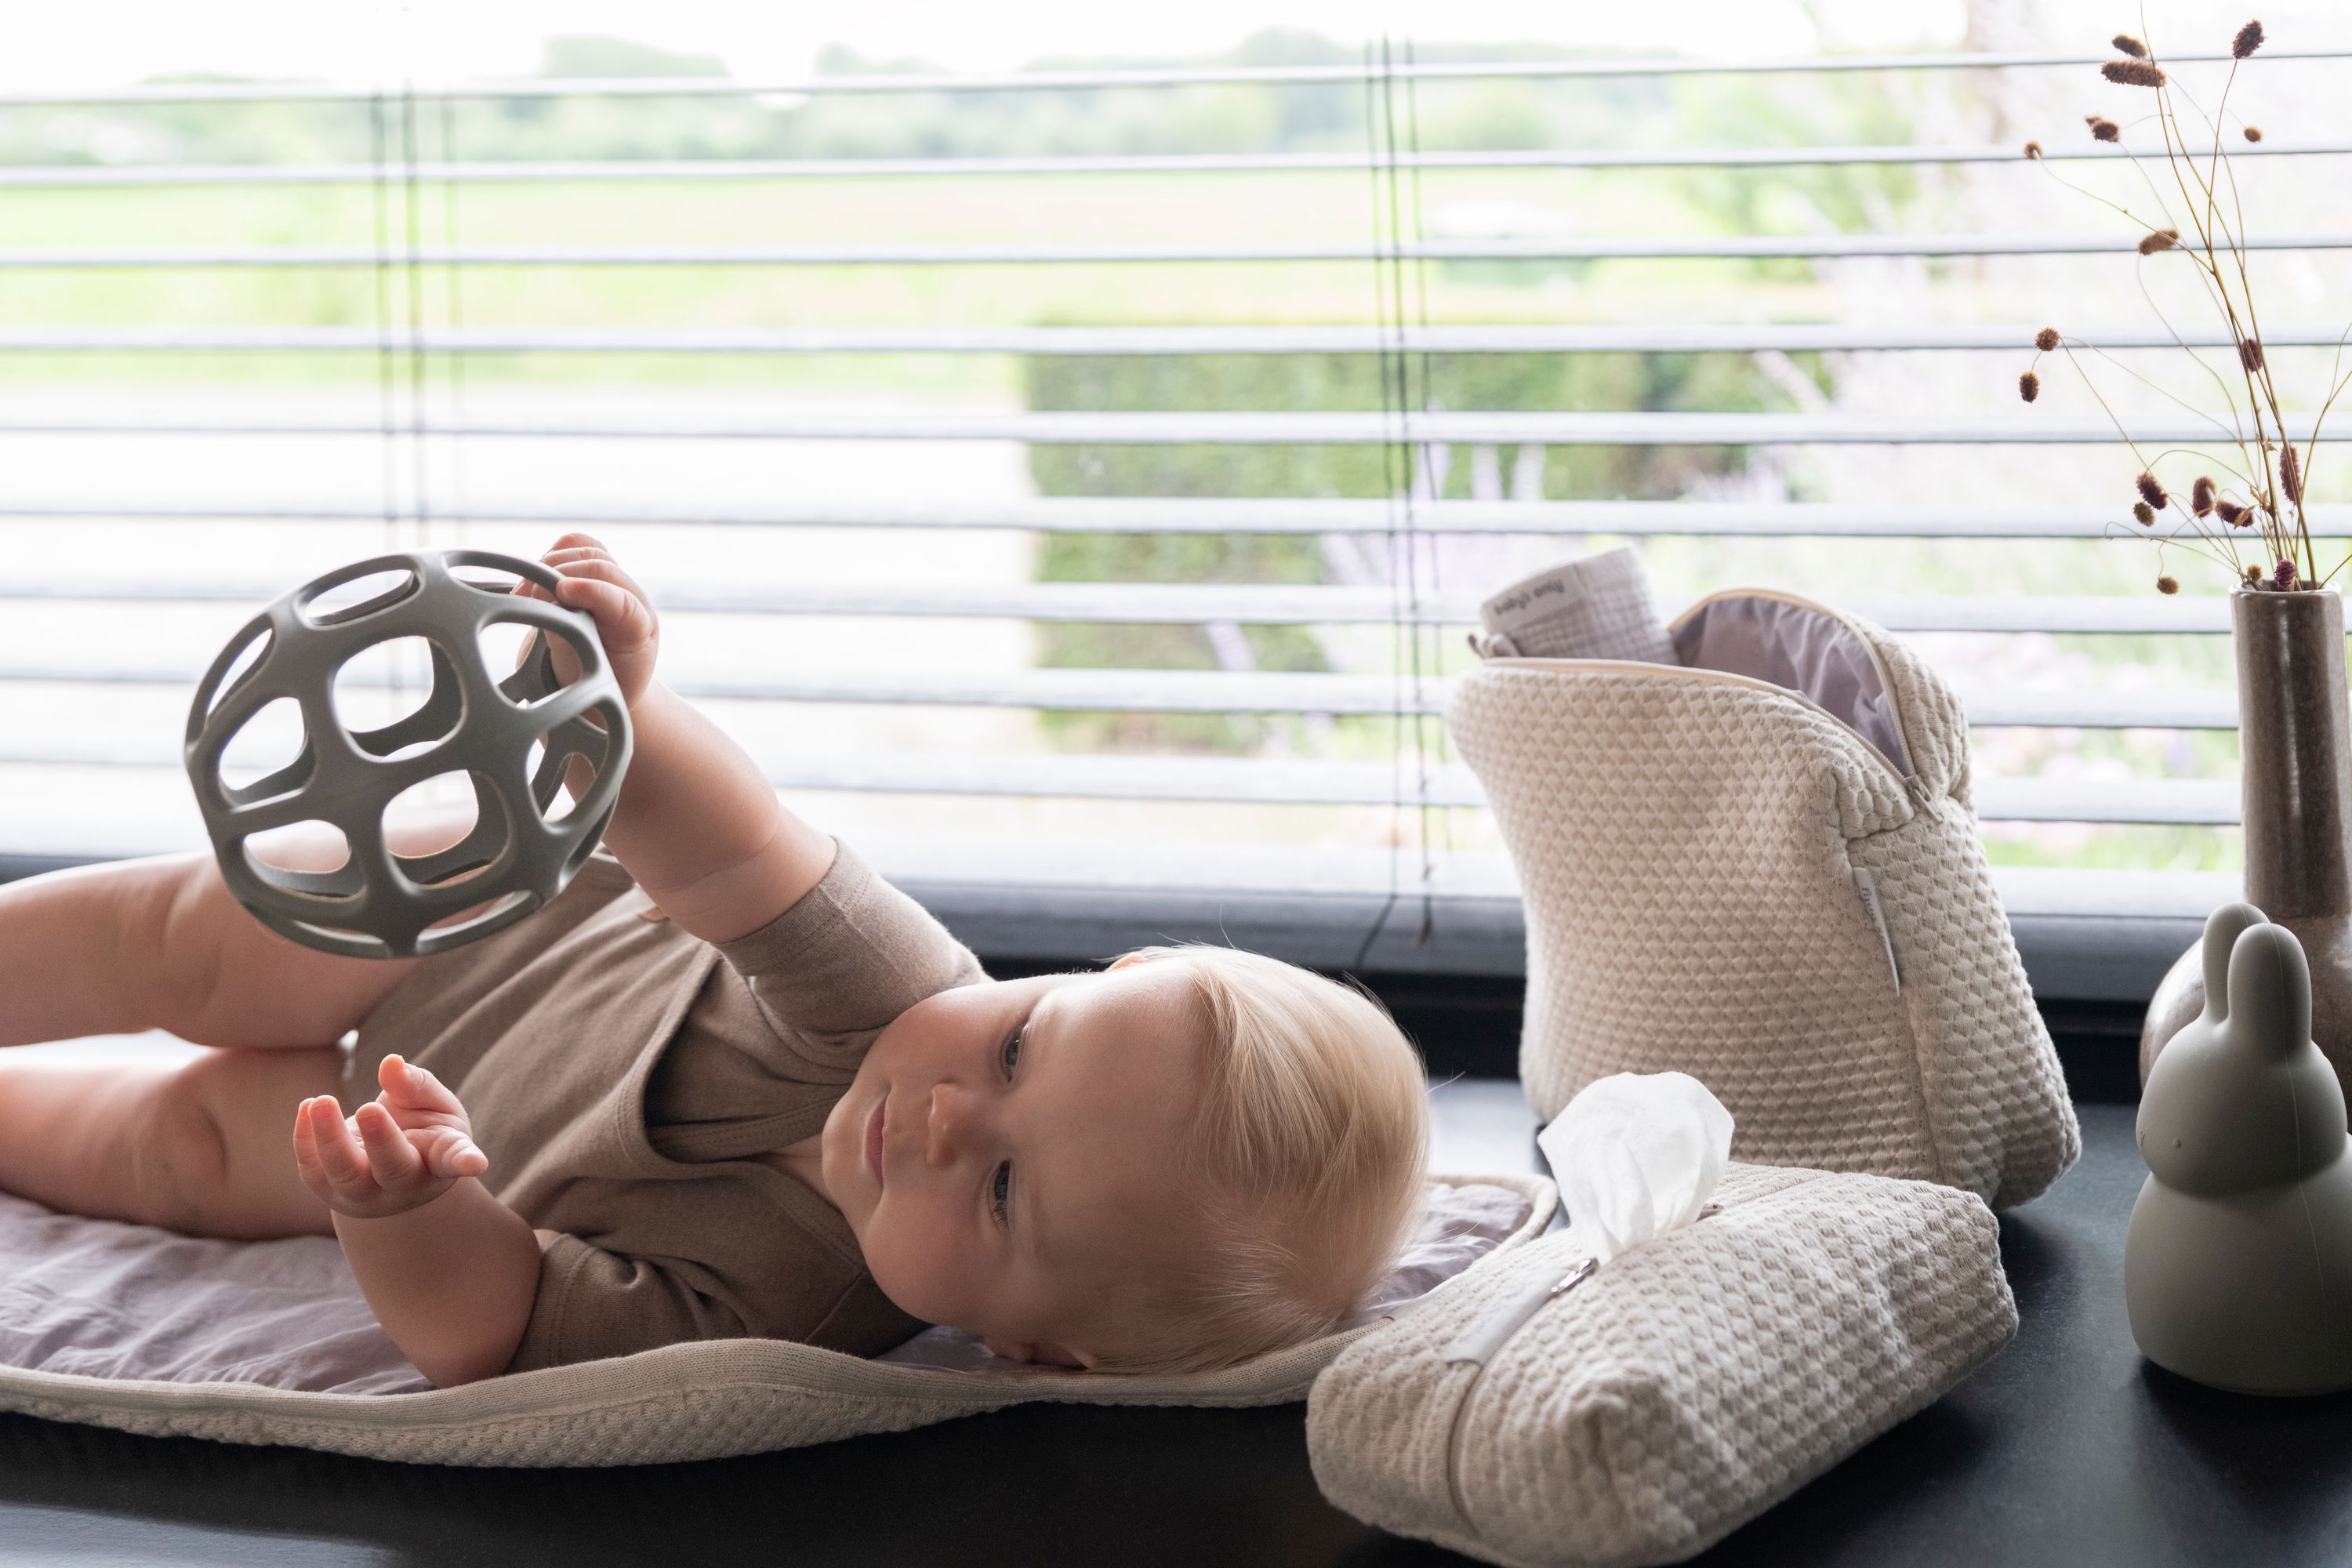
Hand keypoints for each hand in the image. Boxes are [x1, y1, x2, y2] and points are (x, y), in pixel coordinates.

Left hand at [292, 1055, 489, 1220]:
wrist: (387, 1168)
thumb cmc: (421, 1130)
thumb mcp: (432, 1104)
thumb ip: (414, 1084)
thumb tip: (391, 1064)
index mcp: (439, 1159)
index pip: (453, 1161)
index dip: (465, 1162)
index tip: (476, 1164)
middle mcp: (404, 1184)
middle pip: (392, 1169)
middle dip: (380, 1140)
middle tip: (369, 1107)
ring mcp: (364, 1193)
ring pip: (345, 1174)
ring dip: (330, 1139)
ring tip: (321, 1101)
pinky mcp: (329, 1190)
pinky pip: (312, 1171)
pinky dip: (305, 1140)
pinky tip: (307, 1106)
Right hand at [525, 532, 659, 706]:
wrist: (603, 682)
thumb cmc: (595, 686)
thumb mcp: (585, 679)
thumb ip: (571, 644)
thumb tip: (547, 610)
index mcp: (638, 631)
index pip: (624, 602)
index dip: (594, 592)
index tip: (562, 593)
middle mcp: (632, 598)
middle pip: (600, 566)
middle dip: (559, 575)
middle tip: (525, 597)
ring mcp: (613, 581)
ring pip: (585, 550)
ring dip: (547, 564)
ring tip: (521, 594)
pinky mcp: (592, 571)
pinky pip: (574, 545)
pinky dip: (550, 555)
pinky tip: (530, 580)